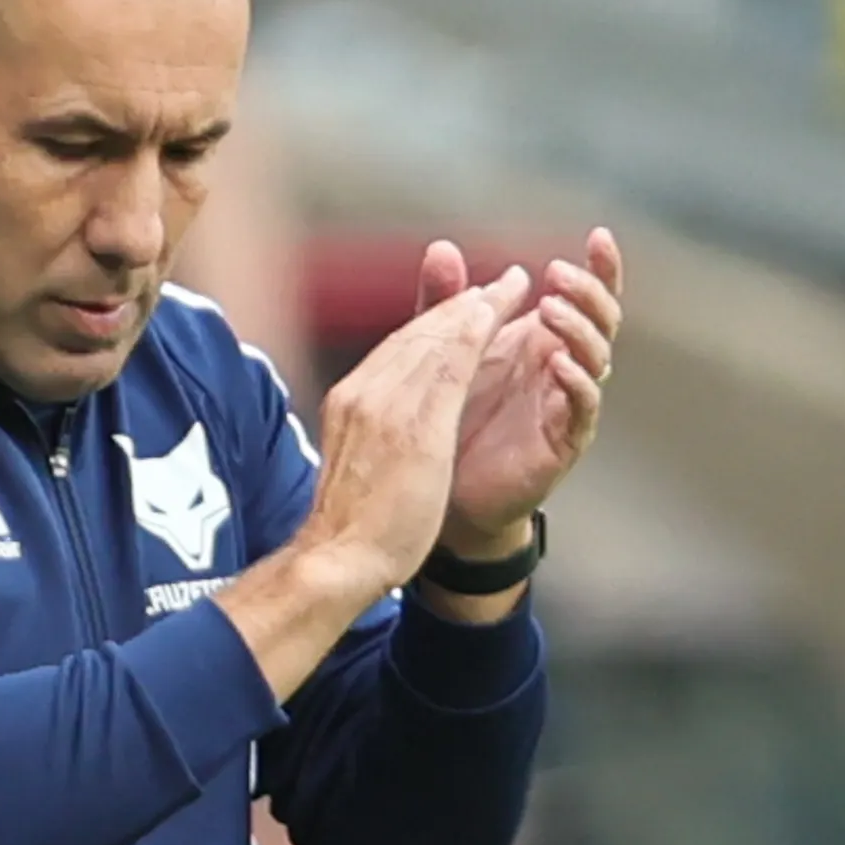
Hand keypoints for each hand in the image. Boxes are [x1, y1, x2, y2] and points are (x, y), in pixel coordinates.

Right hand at [295, 266, 540, 595]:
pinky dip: (474, 331)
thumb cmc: (352, 529)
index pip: (397, 350)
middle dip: (459, 305)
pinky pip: (448, 361)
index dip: (435, 324)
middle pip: (416, 334)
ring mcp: (383, 403)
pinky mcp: (411, 422)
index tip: (465, 309)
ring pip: (434, 338)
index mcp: (350, 403)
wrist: (337, 559)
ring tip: (508, 289)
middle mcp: (363, 392)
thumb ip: (378, 437)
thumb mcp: (361, 469)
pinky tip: (499, 315)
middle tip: (497, 285)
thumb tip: (389, 435)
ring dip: (473, 308)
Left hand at [424, 230, 622, 557]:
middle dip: (587, 292)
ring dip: (579, 330)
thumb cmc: (454, 417)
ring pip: (596, 358)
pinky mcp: (564, 441)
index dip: (601, 267)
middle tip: (557, 275)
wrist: (445, 491)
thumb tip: (441, 245)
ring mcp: (567, 402)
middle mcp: (564, 365)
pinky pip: (582, 407)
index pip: (586, 296)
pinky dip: (576, 383)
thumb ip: (449, 302)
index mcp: (543, 338)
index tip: (599, 235)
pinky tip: (560, 364)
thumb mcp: (447, 351)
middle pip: (602, 319)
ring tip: (550, 310)